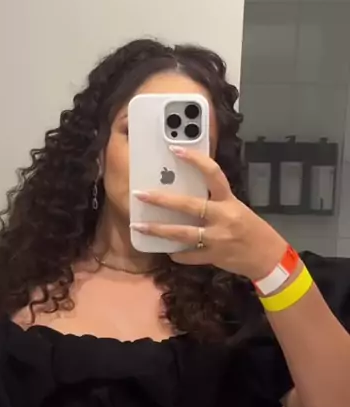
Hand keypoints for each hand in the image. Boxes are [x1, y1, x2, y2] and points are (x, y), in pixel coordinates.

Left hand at [131, 148, 287, 281]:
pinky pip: (188, 255)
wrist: (268, 257)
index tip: (176, 149)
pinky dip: (176, 253)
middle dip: (162, 199)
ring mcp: (217, 238)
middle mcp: (223, 217)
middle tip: (140, 194)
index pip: (213, 174)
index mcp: (229, 201)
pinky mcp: (213, 257)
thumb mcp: (236, 209)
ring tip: (138, 226)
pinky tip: (167, 250)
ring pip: (182, 233)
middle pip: (188, 205)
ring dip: (158, 230)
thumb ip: (215, 201)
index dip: (195, 160)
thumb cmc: (251, 229)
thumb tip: (187, 193)